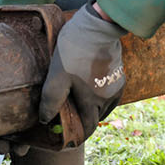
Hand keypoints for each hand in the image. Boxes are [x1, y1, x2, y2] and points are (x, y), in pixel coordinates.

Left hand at [38, 6, 128, 128]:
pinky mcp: (119, 74)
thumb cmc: (75, 52)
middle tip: (71, 118)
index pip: (88, 127)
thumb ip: (51, 101)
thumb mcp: (56, 77)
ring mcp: (115, 86)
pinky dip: (101, 97)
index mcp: (92, 102)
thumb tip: (45, 120)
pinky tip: (92, 90)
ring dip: (93, 108)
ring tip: (80, 104)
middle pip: (96, 117)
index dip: (79, 134)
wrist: (97, 27)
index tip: (70, 137)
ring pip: (104, 105)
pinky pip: (110, 94)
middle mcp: (107, 98)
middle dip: (85, 121)